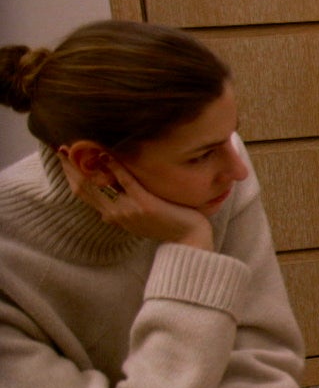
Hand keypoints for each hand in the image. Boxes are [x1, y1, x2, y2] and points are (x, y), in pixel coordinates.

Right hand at [58, 151, 213, 249]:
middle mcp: (116, 213)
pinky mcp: (144, 203)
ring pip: (99, 184)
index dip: (70, 176)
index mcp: (112, 216)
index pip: (83, 193)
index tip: (63, 158)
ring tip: (77, 147)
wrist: (188, 240)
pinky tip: (107, 154)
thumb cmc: (167, 226)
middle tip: (61, 148)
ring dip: (86, 164)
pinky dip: (115, 167)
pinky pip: (127, 182)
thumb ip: (121, 213)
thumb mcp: (137, 222)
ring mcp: (129, 208)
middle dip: (70, 167)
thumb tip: (104, 213)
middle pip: (85, 187)